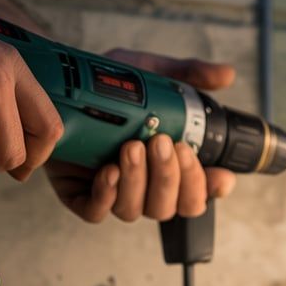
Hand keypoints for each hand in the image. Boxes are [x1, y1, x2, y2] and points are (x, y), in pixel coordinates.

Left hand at [46, 50, 238, 222]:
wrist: (60, 85)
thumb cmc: (109, 85)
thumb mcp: (151, 73)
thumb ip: (189, 74)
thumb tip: (226, 74)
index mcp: (169, 166)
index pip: (200, 192)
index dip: (212, 188)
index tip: (220, 173)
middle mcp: (146, 186)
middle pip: (171, 207)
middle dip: (172, 177)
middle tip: (164, 143)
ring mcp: (115, 194)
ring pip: (137, 210)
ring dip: (140, 181)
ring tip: (132, 147)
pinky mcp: (82, 196)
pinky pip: (97, 212)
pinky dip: (106, 195)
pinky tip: (110, 171)